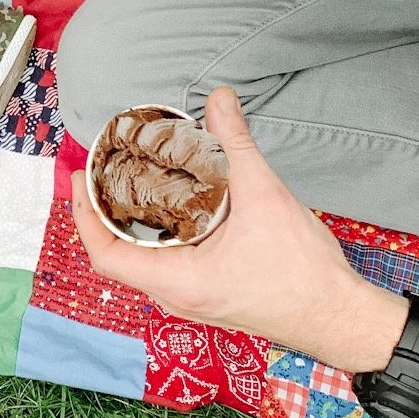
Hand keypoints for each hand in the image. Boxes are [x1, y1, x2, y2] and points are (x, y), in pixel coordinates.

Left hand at [73, 87, 408, 371]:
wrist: (340, 317)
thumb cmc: (302, 273)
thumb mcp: (263, 196)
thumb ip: (235, 145)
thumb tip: (218, 100)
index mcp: (178, 282)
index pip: (106, 255)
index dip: (83, 217)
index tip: (78, 180)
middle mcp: (179, 296)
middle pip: (121, 255)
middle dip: (106, 212)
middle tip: (104, 170)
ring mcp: (195, 299)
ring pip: (147, 260)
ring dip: (135, 223)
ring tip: (132, 181)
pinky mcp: (213, 295)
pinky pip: (171, 264)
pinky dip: (163, 234)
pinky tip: (177, 205)